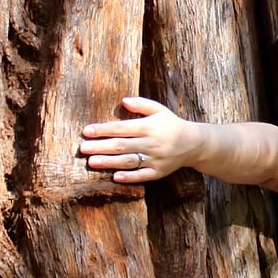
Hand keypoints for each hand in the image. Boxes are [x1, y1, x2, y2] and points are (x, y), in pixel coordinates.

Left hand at [80, 97, 195, 183]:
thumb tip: (123, 101)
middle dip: (101, 146)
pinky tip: (115, 177)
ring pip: (129, 161)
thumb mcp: (159, 110)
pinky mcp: (159, 172)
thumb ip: (141, 104)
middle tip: (83, 148)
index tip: (86, 131)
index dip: (103, 129)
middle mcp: (151, 143)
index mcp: (148, 126)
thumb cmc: (171, 124)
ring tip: (92, 162)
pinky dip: (130, 177)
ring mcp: (155, 159)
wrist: (194, 143)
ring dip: (109, 162)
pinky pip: (143, 175)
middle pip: (122, 145)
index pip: (122, 128)